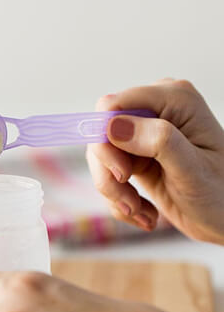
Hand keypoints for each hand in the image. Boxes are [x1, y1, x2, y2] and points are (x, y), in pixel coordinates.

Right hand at [86, 79, 223, 243]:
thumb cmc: (222, 195)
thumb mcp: (192, 170)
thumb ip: (157, 141)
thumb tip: (113, 125)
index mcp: (175, 100)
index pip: (113, 105)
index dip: (106, 139)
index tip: (123, 173)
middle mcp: (155, 110)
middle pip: (100, 133)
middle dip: (109, 172)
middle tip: (130, 202)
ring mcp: (142, 133)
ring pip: (99, 157)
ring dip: (114, 191)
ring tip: (138, 211)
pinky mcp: (133, 155)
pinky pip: (106, 173)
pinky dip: (118, 199)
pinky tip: (143, 212)